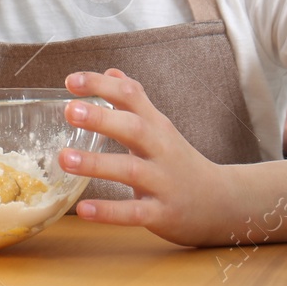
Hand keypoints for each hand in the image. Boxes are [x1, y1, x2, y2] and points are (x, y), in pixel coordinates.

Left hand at [58, 68, 233, 245]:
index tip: (70, 81)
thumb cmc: (180, 161)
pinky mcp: (162, 214)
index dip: (101, 85)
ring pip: (131, 170)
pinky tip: (83, 209)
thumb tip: (111, 71)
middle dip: (102, 119)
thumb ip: (136, 101)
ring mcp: (163, 182)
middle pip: (134, 128)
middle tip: (70, 111)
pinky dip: (109, 211)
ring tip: (64, 159)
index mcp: (156, 125)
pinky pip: (134, 212)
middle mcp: (161, 149)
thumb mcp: (160, 127)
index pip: (131, 96)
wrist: (222, 203)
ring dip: (96, 164)